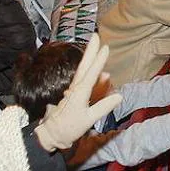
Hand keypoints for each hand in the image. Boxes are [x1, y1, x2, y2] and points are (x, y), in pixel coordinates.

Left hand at [34, 33, 122, 151]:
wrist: (51, 135)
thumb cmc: (68, 128)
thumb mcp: (88, 120)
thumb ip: (103, 107)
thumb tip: (119, 96)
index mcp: (80, 92)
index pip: (91, 73)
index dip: (99, 60)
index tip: (105, 47)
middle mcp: (76, 88)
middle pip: (84, 66)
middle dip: (91, 50)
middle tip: (96, 35)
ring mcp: (73, 90)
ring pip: (82, 70)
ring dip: (89, 57)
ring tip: (95, 46)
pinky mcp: (72, 94)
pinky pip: (82, 78)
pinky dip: (89, 70)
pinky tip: (97, 69)